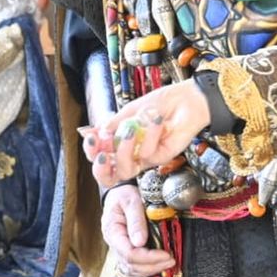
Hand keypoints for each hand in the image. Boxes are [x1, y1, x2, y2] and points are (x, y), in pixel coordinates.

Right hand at [87, 81, 210, 185]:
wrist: (185, 101)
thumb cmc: (159, 104)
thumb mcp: (129, 111)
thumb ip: (111, 125)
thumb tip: (93, 134)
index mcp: (119, 141)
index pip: (99, 155)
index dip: (91, 152)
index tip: (91, 138)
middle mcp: (130, 153)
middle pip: (108, 176)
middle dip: (101, 168)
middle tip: (102, 154)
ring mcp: (144, 158)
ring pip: (126, 170)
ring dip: (124, 151)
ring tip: (131, 130)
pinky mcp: (160, 158)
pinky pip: (148, 155)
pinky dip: (150, 135)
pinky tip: (156, 120)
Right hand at [101, 183, 175, 276]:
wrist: (120, 193)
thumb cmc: (124, 194)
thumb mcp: (131, 200)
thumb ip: (136, 219)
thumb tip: (140, 242)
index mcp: (112, 231)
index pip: (129, 253)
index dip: (148, 257)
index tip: (166, 254)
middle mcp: (114, 243)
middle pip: (131, 265)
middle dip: (153, 265)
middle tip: (171, 260)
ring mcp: (118, 248)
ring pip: (132, 269)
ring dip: (151, 269)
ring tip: (168, 263)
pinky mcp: (125, 250)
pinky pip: (134, 267)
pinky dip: (147, 269)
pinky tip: (158, 265)